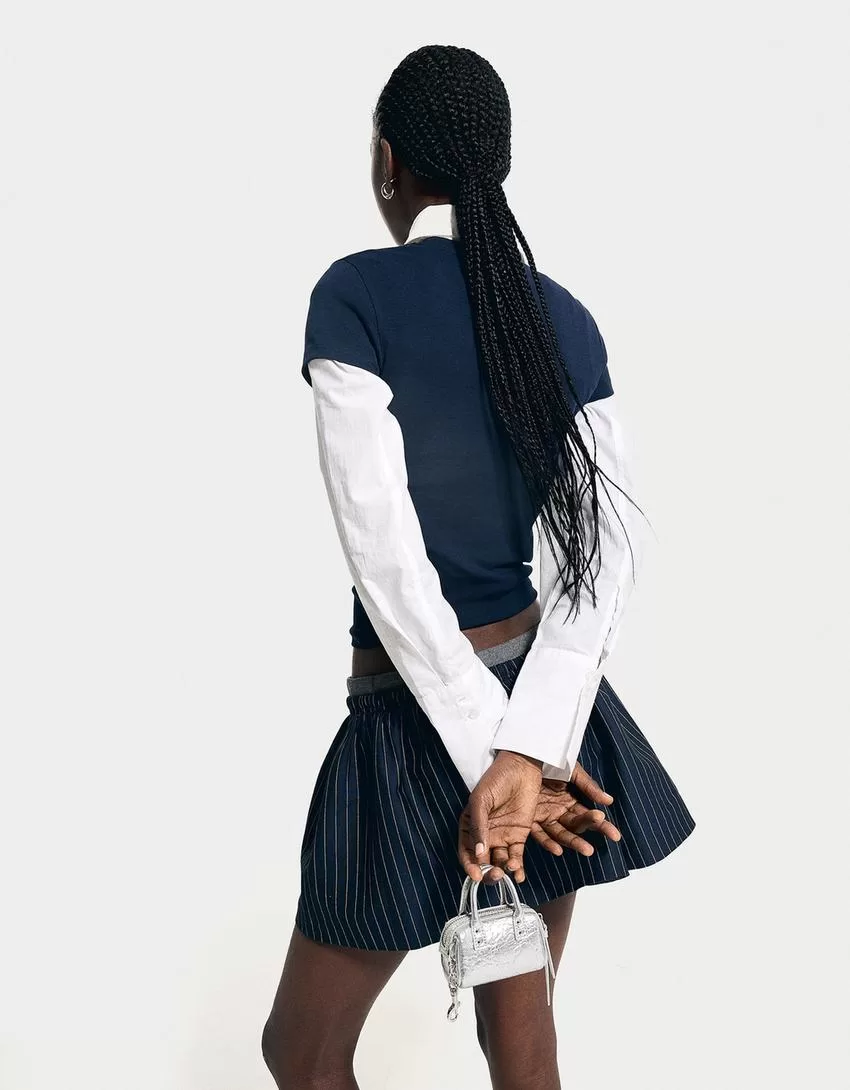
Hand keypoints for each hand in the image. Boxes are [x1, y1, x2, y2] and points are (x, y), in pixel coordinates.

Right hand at [458, 750, 542, 884]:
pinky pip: (516, 857)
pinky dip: (516, 868)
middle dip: (488, 872)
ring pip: (499, 862)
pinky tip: (519, 874)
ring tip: (510, 868)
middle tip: (495, 874)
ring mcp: (502, 837)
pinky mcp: (518, 836)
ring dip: (503, 871)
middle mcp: (484, 835)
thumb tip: (478, 852)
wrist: (522, 768)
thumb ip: (479, 826)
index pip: (466, 852)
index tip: (476, 875)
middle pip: (483, 862)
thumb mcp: (481, 800)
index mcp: (470, 826)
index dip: (469, 866)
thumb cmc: (496, 779)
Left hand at [531, 761, 621, 857]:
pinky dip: (548, 843)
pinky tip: (557, 849)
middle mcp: (558, 811)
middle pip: (577, 826)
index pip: (588, 815)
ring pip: (561, 834)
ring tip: (587, 849)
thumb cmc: (548, 761)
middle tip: (607, 839)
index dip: (601, 824)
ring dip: (574, 842)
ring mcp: (544, 816)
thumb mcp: (571, 771)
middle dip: (593, 832)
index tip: (615, 834)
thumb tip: (609, 801)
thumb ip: (588, 786)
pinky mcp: (528, 820)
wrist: (523, 754)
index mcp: (569, 800)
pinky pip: (539, 834)